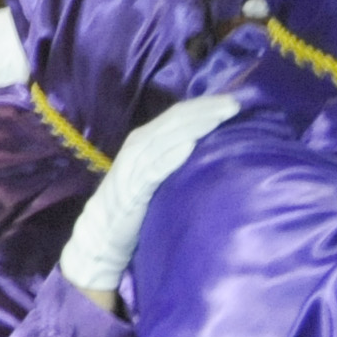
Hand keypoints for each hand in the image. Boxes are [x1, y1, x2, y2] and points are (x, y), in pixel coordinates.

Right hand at [58, 94, 240, 297]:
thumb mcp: (153, 174)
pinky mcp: (132, 189)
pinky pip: (154, 168)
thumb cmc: (132, 206)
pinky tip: (191, 146)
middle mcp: (137, 145)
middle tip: (235, 104)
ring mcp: (133, 165)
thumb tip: (206, 147)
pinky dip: (171, 155)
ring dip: (196, 125)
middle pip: (175, 120)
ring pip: (167, 137)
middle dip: (206, 110)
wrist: (101, 235)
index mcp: (144, 140)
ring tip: (220, 117)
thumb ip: (171, 158)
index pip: (177, 115)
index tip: (232, 101)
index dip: (204, 106)